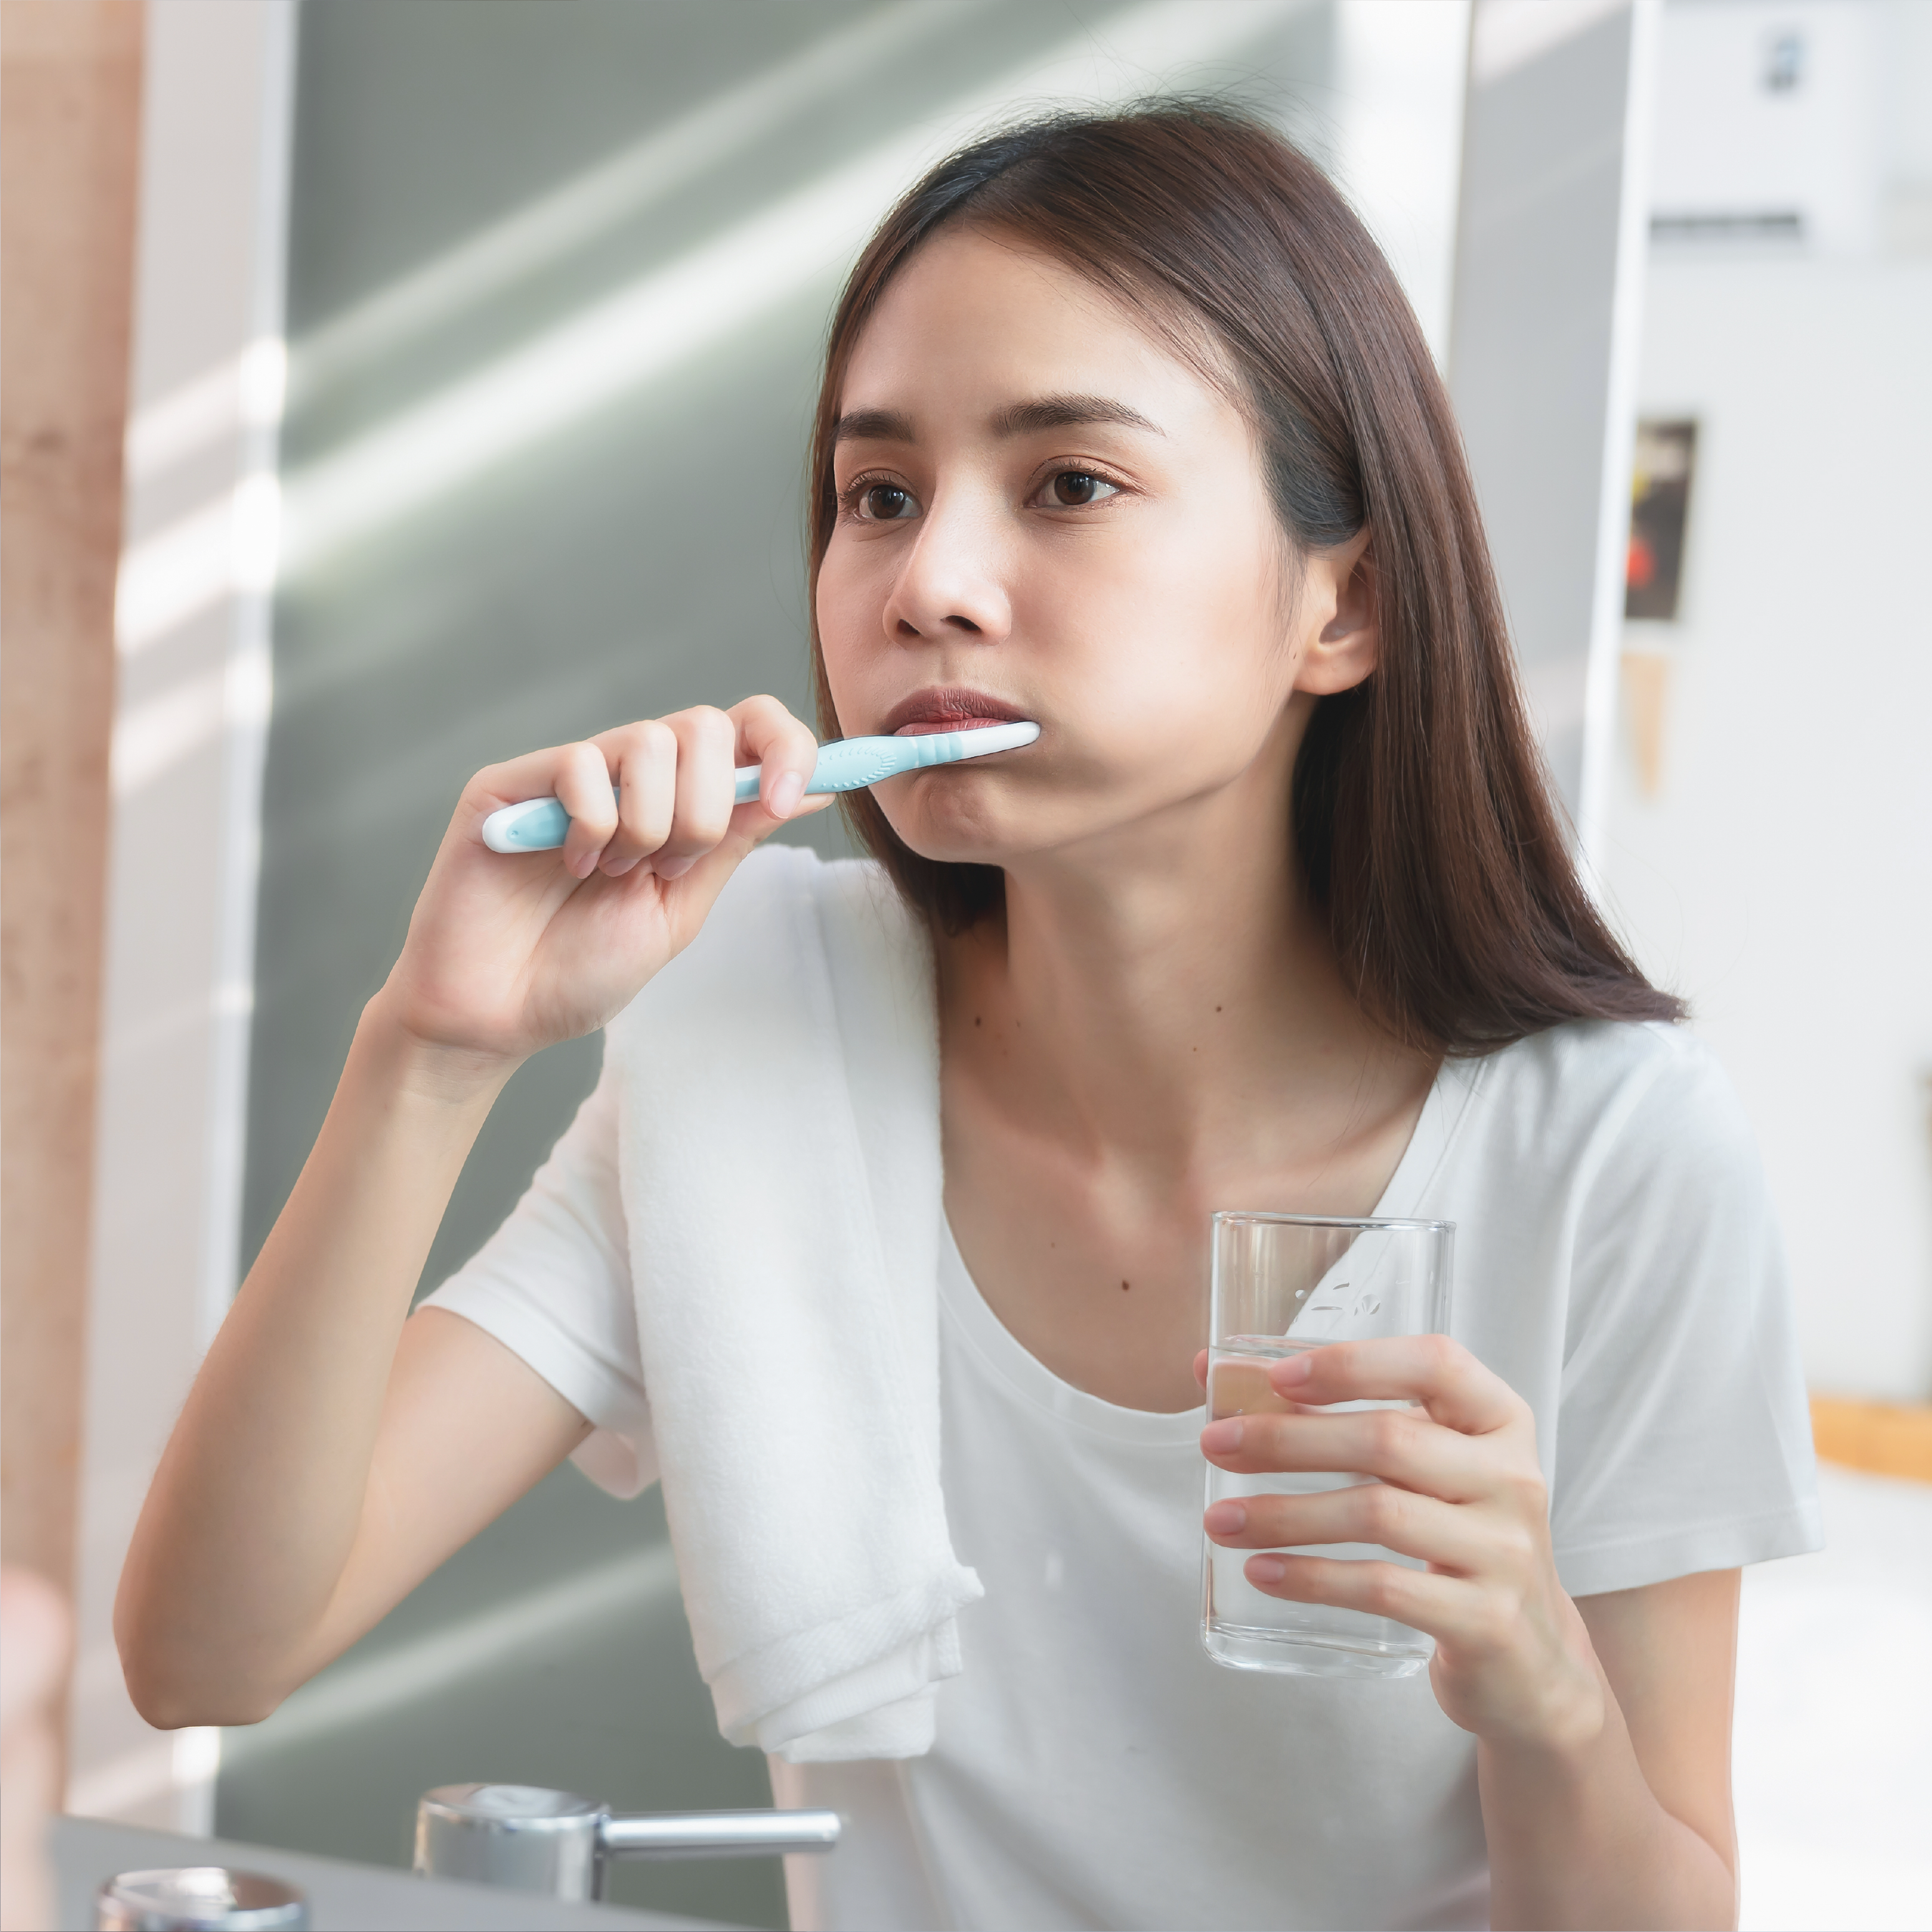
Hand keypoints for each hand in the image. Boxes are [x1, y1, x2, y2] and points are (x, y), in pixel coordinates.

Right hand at [375, 696, 830, 1072]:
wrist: (499, 1015)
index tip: (787, 799)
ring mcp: (569, 772)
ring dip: (649, 826)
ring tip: (611, 875)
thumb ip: (735, 841)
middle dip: (707, 810)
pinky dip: (590, 828)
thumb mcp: (680, 907)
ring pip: (650, 741)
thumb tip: (812, 789)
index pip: (747, 727)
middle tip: (668, 869)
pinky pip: (583, 767)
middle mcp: (628, 774)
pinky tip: (566, 865)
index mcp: (678, 798)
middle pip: (707, 725)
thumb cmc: (581, 969)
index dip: (785, 747)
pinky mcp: (514, 782)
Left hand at [1197, 1337, 1603, 1749]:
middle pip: (1390, 1440)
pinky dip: (1313, 1578)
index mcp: (1498, 1419)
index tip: (1276, 1377)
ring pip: (1379, 1514)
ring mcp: (1506, 1551)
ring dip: (1285, 1514)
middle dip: (1290, 1440)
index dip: (1353, 1364)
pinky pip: (1384, 1589)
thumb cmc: (1454, 1535)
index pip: (1435, 1364)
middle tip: (1215, 1445)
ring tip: (1221, 1522)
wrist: (1530, 1658)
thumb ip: (1337, 1414)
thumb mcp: (1424, 1467)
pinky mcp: (1485, 1621)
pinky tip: (1264, 1572)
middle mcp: (1512, 1476)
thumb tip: (1213, 1371)